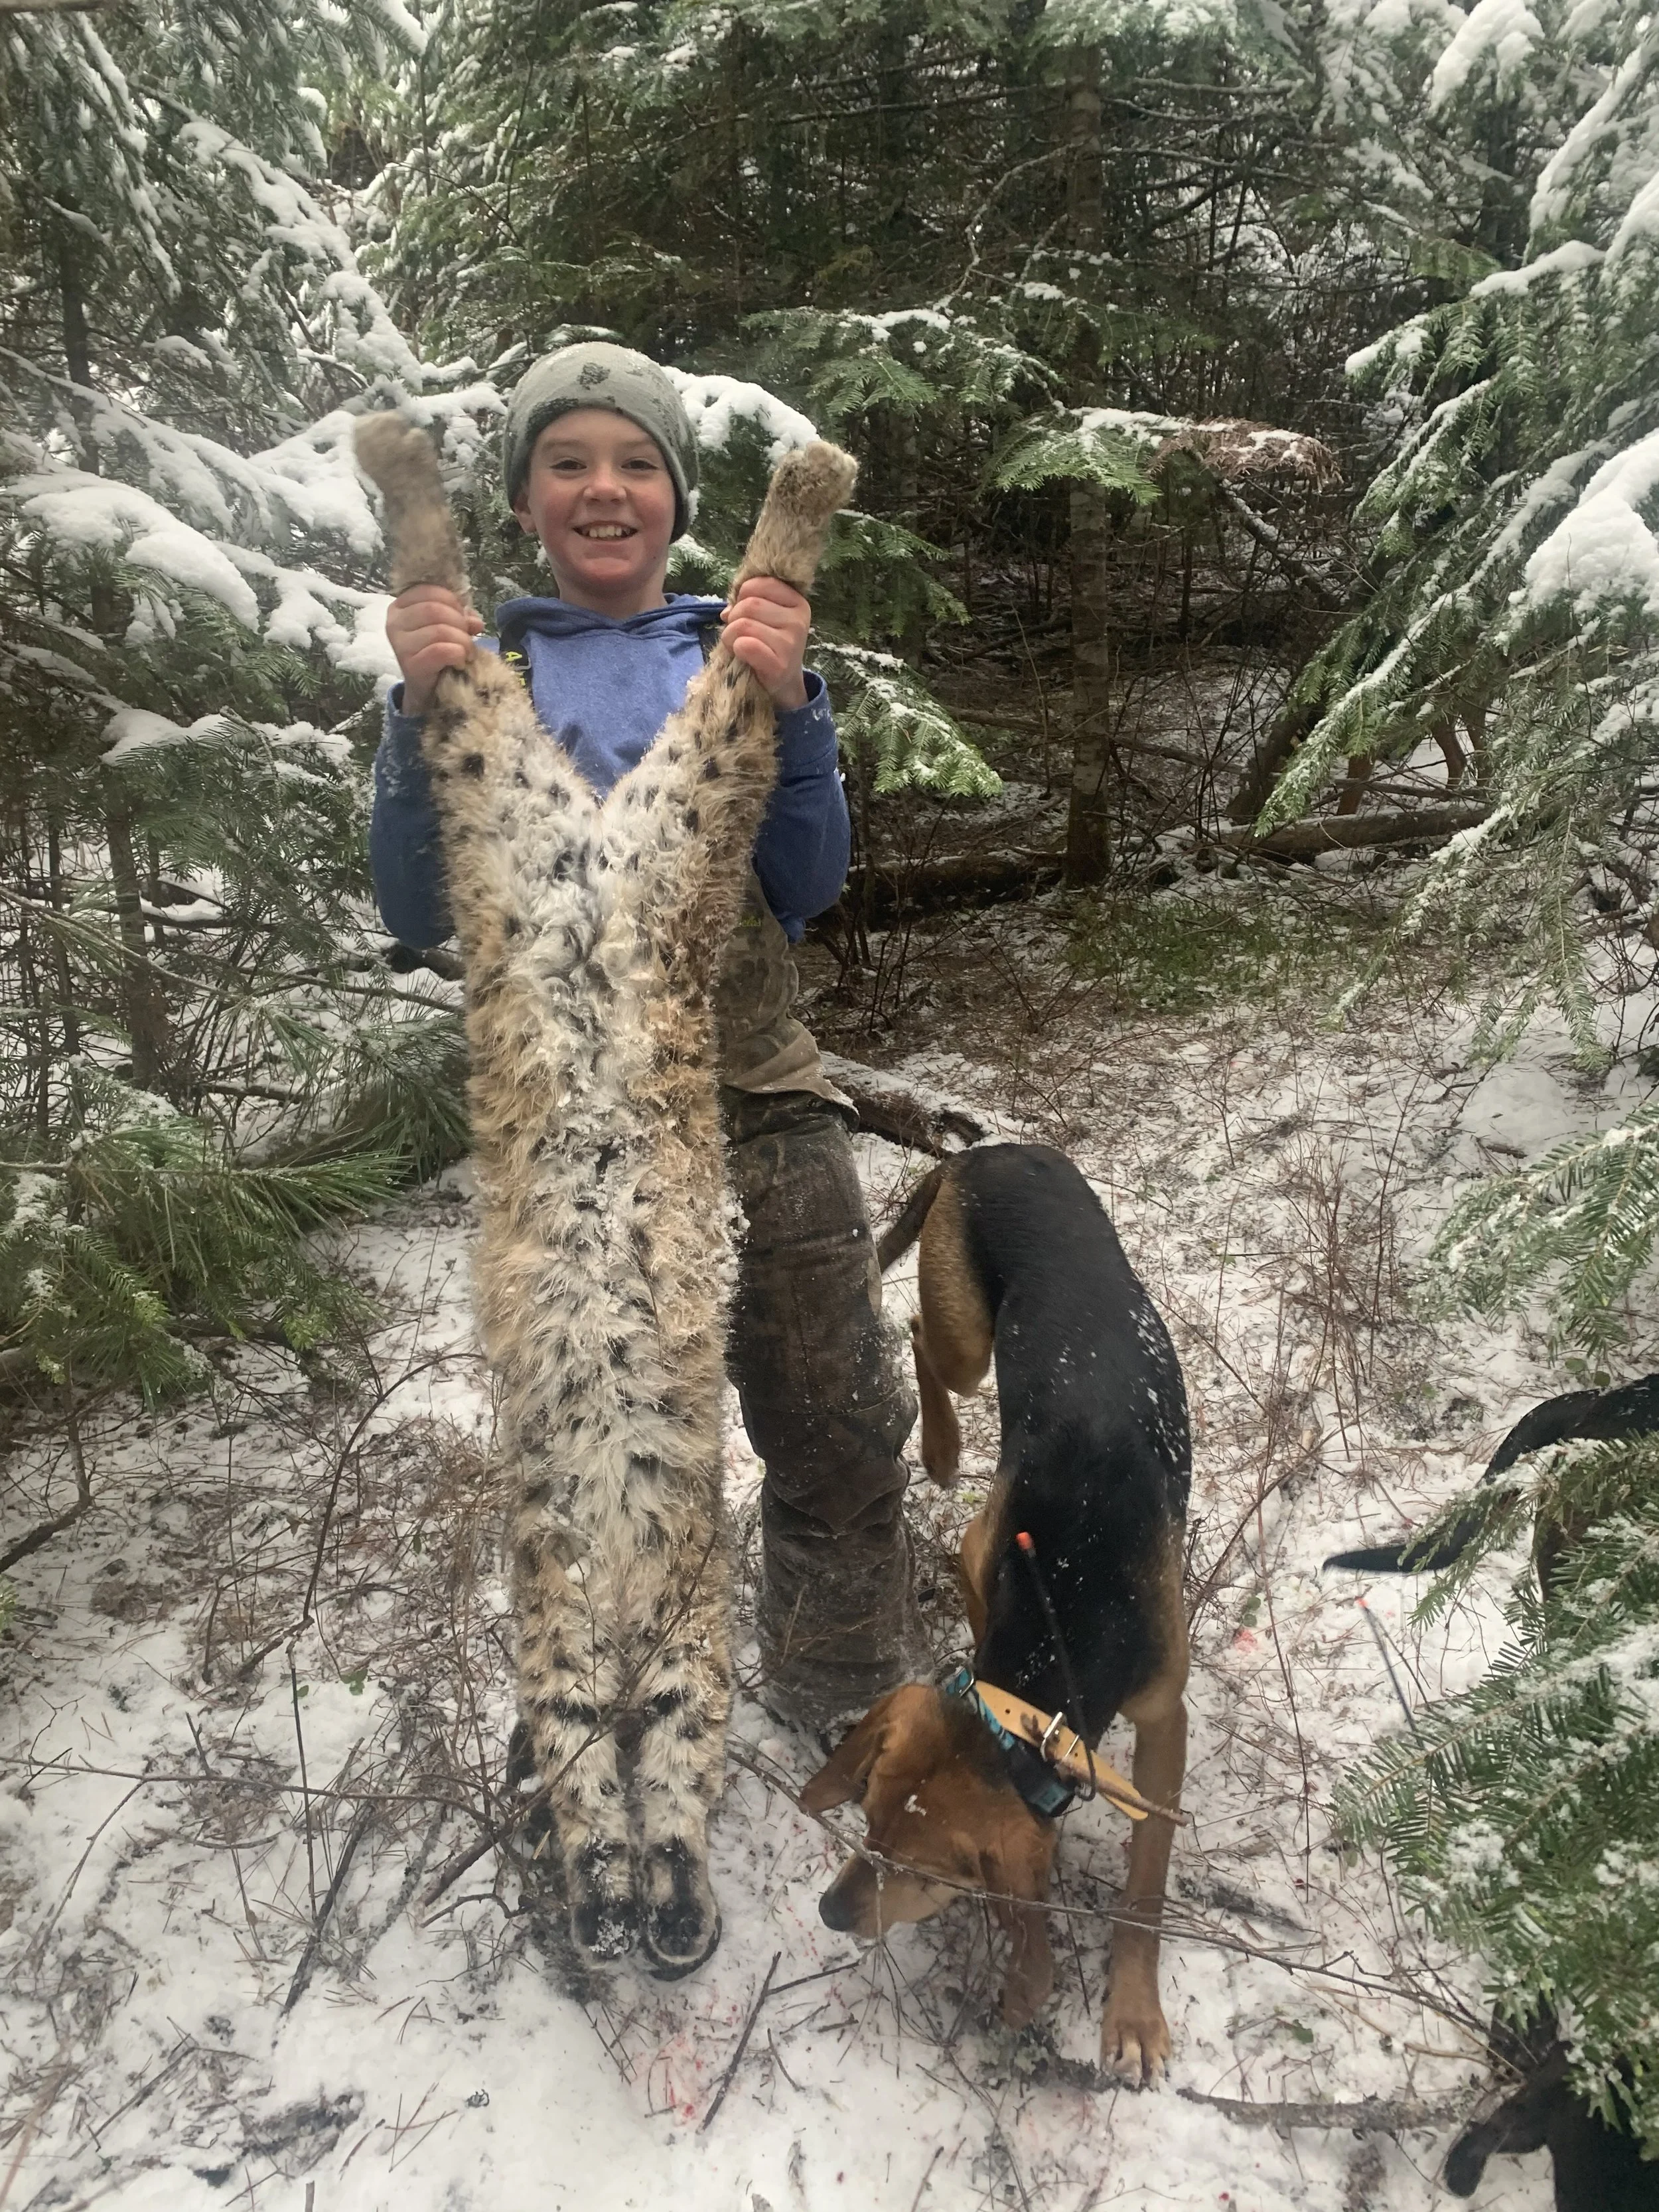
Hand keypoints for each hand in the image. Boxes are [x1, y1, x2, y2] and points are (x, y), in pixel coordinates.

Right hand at [386, 585, 482, 714]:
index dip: (452, 601)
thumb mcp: (447, 627)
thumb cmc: (435, 653)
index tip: (461, 616)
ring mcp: (399, 644)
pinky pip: (439, 651)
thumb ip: (460, 616)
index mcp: (400, 606)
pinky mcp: (409, 665)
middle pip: (435, 609)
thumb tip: (476, 621)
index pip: (428, 590)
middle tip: (467, 637)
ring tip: (466, 651)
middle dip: (459, 622)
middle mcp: (394, 622)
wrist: (426, 689)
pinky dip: (457, 654)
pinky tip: (460, 661)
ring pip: (439, 630)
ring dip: (462, 640)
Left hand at [721, 577, 809, 708]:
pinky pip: (746, 645)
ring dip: (730, 635)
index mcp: (796, 601)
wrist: (783, 685)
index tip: (745, 613)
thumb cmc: (769, 646)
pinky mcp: (780, 665)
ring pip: (743, 624)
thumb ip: (748, 603)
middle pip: (748, 604)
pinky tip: (742, 655)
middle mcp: (798, 619)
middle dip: (734, 618)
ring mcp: (791, 643)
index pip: (757, 584)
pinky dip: (736, 648)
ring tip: (738, 645)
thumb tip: (727, 611)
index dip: (741, 597)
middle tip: (738, 633)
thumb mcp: (765, 618)